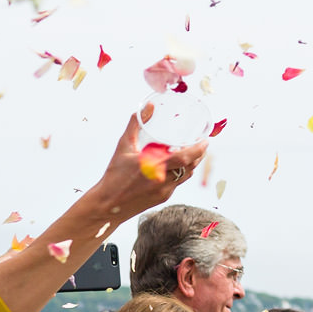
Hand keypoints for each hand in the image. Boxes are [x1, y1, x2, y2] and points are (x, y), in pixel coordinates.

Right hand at [87, 115, 206, 222]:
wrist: (107, 205)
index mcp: (154, 166)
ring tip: (192, 153)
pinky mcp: (162, 198)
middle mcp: (162, 180)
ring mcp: (164, 191)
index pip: (185, 158)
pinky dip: (179, 173)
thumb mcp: (123, 146)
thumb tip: (147, 106)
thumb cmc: (114, 174)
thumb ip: (135, 124)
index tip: (205, 141)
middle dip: (199, 155)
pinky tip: (175, 166)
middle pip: (190, 167)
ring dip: (191, 164)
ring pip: (185, 175)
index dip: (199, 149)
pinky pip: (177, 183)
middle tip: (201, 144)